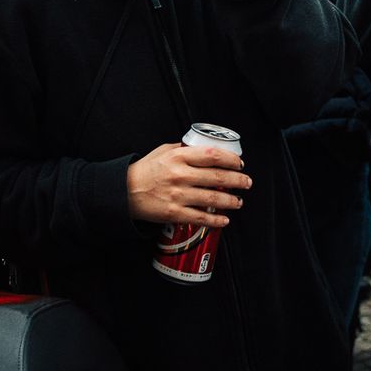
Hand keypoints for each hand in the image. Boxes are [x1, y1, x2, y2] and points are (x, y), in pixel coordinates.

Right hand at [127, 141, 251, 227]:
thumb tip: (206, 149)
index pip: (213, 155)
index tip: (240, 163)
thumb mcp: (163, 151)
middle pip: (218, 177)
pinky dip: (216, 220)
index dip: (231, 159)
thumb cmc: (145, 170)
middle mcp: (180, 175)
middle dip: (238, 181)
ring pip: (213, 199)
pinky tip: (224, 219)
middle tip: (246, 183)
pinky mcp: (174, 213)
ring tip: (239, 201)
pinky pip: (200, 218)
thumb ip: (184, 149)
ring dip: (231, 201)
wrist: (124, 191)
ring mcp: (178, 195)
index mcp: (178, 156)